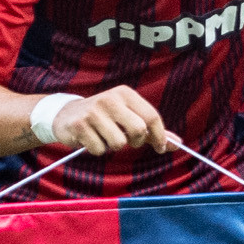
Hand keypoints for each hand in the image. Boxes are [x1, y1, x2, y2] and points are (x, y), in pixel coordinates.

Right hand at [54, 85, 168, 155]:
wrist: (67, 115)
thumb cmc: (105, 118)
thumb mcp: (129, 117)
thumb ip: (152, 130)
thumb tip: (177, 143)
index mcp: (125, 94)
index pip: (152, 116)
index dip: (160, 135)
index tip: (161, 148)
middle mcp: (110, 99)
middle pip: (138, 130)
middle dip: (136, 142)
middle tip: (127, 141)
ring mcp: (93, 111)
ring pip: (119, 143)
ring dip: (114, 147)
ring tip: (104, 136)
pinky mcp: (79, 125)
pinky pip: (100, 149)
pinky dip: (98, 150)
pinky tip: (91, 138)